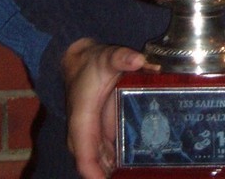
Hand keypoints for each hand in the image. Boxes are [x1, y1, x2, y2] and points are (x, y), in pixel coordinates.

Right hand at [62, 38, 146, 178]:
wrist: (80, 62)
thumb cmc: (91, 64)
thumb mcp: (107, 57)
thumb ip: (121, 57)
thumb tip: (139, 60)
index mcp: (82, 123)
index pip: (85, 160)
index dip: (97, 176)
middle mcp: (84, 137)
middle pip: (95, 169)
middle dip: (110, 177)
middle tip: (140, 176)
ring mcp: (94, 139)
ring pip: (103, 166)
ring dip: (119, 173)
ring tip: (144, 174)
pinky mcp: (103, 137)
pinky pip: (110, 159)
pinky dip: (122, 166)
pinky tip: (141, 169)